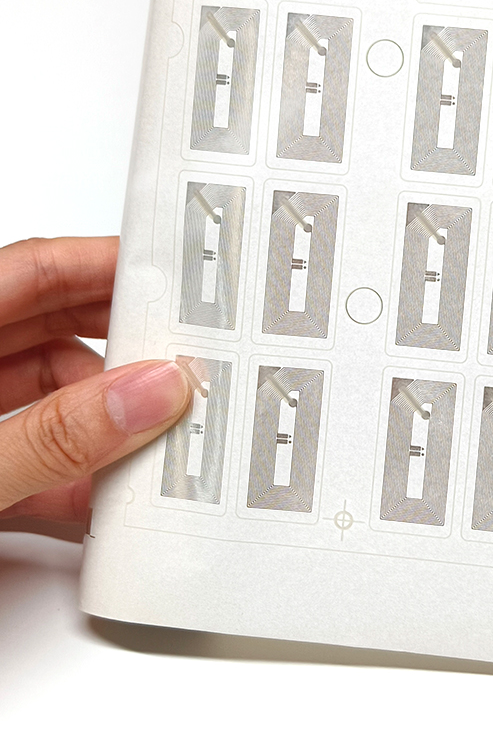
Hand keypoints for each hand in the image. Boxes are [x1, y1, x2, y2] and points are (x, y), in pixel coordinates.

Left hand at [0, 237, 190, 528]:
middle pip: (55, 328)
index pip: (39, 270)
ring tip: (164, 434)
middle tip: (190, 356)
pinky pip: (31, 454)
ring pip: (50, 394)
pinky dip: (72, 474)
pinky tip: (110, 499)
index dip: (108, 264)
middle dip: (128, 344)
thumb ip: (52, 437)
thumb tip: (149, 397)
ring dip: (108, 418)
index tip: (178, 274)